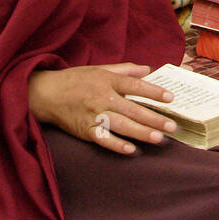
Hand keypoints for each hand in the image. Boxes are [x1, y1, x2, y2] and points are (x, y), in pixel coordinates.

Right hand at [28, 63, 177, 153]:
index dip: (153, 92)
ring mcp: (94, 115)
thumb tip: (147, 69)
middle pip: (133, 110)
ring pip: (121, 126)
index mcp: (108, 81)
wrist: (45, 94)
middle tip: (173, 126)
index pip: (135, 86)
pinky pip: (103, 139)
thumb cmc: (75, 80)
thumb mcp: (100, 69)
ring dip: (141, 133)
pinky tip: (132, 150)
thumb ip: (125, 69)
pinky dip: (116, 145)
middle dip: (154, 118)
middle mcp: (103, 98)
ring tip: (159, 138)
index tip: (170, 98)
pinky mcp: (85, 129)